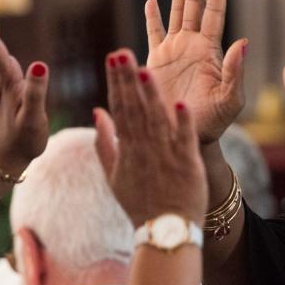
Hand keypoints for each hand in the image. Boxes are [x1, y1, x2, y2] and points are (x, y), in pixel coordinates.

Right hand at [94, 49, 206, 226]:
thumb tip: (97, 111)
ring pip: (157, 121)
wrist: (164, 231)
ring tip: (146, 70)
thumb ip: (104, 143)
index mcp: (127, 149)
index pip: (120, 109)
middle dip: (128, 80)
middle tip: (123, 53)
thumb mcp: (113, 176)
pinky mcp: (187, 165)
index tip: (113, 58)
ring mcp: (166, 156)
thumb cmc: (140, 203)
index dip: (116, 82)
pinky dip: (182, 124)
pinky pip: (184, 141)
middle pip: (135, 109)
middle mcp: (145, 149)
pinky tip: (180, 105)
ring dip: (152, 96)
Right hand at [144, 0, 246, 143]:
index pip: (215, 11)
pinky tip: (153, 0)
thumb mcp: (231, 100)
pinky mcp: (157, 63)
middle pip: (194, 4)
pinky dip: (152, 17)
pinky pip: (153, 34)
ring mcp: (174, 53)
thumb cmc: (214, 123)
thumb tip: (244, 42)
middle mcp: (193, 46)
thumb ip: (236, 72)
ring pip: (176, 13)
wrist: (186, 137)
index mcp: (211, 51)